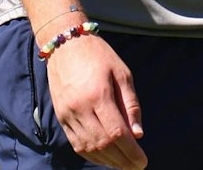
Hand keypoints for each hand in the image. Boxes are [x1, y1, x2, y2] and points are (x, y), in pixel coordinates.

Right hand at [45, 34, 146, 168]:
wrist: (66, 46)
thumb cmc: (100, 56)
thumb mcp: (123, 74)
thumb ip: (131, 105)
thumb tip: (138, 135)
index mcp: (98, 95)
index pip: (116, 133)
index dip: (130, 152)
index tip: (142, 161)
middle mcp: (80, 108)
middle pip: (102, 144)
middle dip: (121, 160)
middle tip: (136, 167)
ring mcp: (67, 115)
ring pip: (87, 147)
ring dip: (107, 161)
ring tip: (123, 165)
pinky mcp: (60, 117)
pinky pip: (76, 144)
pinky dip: (91, 155)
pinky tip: (104, 158)